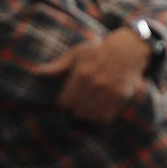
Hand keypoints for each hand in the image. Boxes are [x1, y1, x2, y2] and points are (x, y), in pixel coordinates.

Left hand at [35, 28, 151, 122]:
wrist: (129, 49)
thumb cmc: (99, 51)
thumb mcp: (76, 53)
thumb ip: (58, 65)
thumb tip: (38, 72)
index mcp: (81, 74)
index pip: (64, 103)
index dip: (63, 104)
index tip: (66, 102)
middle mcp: (95, 84)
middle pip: (77, 112)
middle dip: (75, 110)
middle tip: (78, 105)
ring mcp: (109, 92)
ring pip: (91, 117)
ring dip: (87, 115)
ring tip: (88, 108)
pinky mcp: (121, 97)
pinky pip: (106, 117)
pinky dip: (101, 117)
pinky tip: (100, 110)